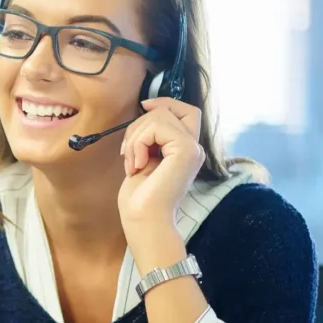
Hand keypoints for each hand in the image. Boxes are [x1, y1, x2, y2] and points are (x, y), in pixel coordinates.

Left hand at [117, 97, 204, 230]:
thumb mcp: (144, 157)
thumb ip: (151, 136)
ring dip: (135, 137)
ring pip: (159, 116)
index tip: (144, 106)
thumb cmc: (140, 198)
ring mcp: (193, 148)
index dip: (166, 102)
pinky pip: (156, 127)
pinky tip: (137, 166)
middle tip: (127, 153)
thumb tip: (148, 108)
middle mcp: (194, 147)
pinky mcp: (186, 150)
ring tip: (132, 163)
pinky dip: (138, 143)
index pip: (187, 111)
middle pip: (168, 110)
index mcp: (185, 150)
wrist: (143, 220)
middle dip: (139, 125)